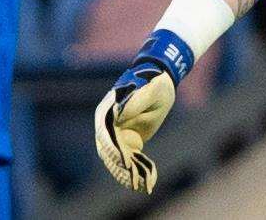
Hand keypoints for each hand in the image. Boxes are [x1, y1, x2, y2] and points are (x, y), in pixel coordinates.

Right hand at [94, 61, 175, 193]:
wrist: (160, 81)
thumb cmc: (154, 81)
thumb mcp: (150, 89)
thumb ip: (135, 100)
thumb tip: (117, 112)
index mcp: (108, 110)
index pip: (104, 133)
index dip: (112, 149)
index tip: (124, 161)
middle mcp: (108, 125)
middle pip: (109, 151)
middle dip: (121, 167)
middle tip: (135, 180)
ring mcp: (117, 135)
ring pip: (118, 160)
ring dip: (128, 174)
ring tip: (144, 185)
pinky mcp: (128, 142)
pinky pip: (130, 160)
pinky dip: (137, 171)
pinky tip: (149, 182)